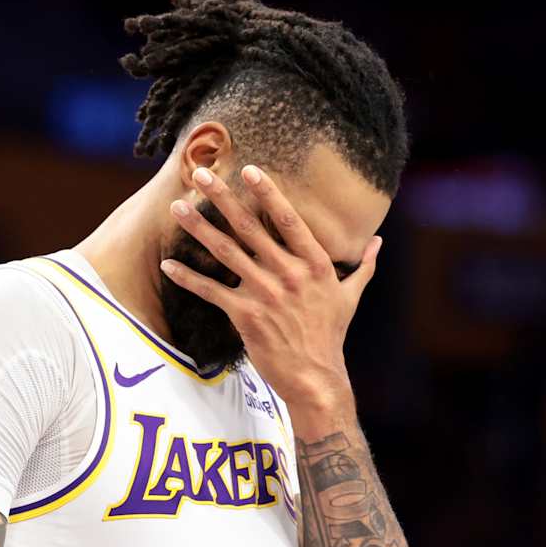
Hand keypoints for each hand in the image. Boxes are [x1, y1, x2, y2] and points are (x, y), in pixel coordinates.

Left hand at [162, 164, 380, 410]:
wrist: (315, 377)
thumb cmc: (331, 336)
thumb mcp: (351, 297)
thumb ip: (363, 266)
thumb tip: (378, 242)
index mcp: (316, 264)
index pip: (288, 219)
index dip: (267, 192)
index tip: (248, 169)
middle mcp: (289, 274)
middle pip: (249, 227)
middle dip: (222, 197)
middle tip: (201, 173)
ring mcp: (266, 294)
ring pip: (225, 253)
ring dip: (198, 228)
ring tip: (177, 206)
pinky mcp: (246, 316)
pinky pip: (211, 291)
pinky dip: (188, 277)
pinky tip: (167, 265)